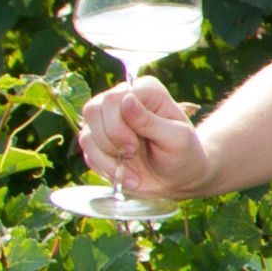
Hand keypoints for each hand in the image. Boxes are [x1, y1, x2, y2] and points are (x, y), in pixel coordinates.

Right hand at [77, 75, 212, 200]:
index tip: (133, 146)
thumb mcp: (176, 139)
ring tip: (132, 171)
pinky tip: (126, 175)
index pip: (113, 98)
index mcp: (147, 91)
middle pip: (93, 111)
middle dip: (110, 141)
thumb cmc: (184, 155)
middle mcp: (123, 98)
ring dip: (107, 159)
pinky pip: (87, 152)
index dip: (117, 125)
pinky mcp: (99, 139)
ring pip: (87, 134)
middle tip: (131, 154)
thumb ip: (150, 121)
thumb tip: (126, 100)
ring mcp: (108, 119)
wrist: (178, 180)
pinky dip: (105, 168)